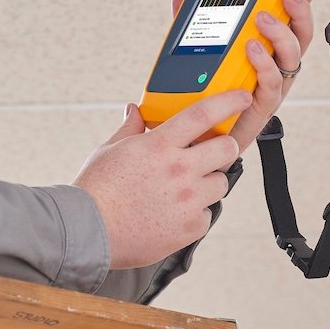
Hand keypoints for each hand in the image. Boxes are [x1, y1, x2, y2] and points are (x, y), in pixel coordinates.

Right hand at [73, 91, 252, 268]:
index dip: (228, 102)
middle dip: (223, 148)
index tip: (241, 97)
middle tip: (211, 152)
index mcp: (159, 146)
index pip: (203, 115)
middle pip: (226, 149)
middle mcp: (179, 170)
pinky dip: (197, 212)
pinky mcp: (190, 228)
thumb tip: (135, 111)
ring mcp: (187, 200)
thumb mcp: (110, 149)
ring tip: (186, 188)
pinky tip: (175, 212)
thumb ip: (131, 128)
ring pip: (221, 183)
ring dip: (209, 181)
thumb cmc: (96, 190)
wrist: (88, 231)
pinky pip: (208, 214)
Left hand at [170, 0, 325, 153]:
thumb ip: (193, 18)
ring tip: (262, 18)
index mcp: (267, 48)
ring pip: (291, 57)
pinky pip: (270, 84)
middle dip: (299, 10)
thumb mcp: (196, 46)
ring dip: (280, 34)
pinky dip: (263, 65)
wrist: (196, 139)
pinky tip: (251, 50)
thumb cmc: (204, 92)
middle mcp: (275, 65)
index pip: (291, 17)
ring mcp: (271, 86)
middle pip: (301, 34)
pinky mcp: (261, 107)